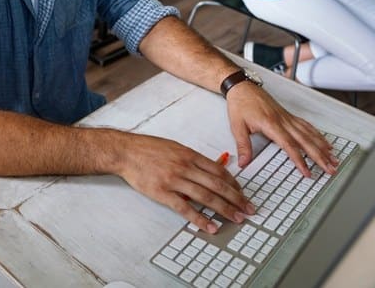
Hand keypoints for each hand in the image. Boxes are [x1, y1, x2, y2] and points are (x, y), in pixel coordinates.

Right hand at [117, 132, 253, 229]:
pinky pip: (185, 208)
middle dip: (236, 198)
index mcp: (189, 154)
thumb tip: (209, 169)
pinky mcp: (163, 192)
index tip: (242, 194)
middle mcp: (185, 166)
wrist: (125, 152)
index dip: (234, 184)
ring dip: (224, 209)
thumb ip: (191, 159)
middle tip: (248, 209)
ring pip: (206, 196)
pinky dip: (200, 218)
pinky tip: (210, 226)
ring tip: (236, 218)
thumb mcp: (174, 147)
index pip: (218, 170)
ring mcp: (174, 180)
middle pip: (217, 184)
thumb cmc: (148, 149)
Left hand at [225, 83, 337, 177]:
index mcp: (271, 124)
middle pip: (306, 141)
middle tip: (331, 168)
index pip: (289, 145)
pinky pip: (306, 126)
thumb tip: (243, 162)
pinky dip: (317, 135)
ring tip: (333, 159)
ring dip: (323, 147)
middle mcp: (283, 121)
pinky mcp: (288, 115)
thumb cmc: (240, 103)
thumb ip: (243, 146)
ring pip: (309, 134)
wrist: (242, 87)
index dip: (300, 160)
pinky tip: (324, 142)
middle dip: (320, 156)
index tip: (307, 172)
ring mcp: (287, 118)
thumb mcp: (237, 126)